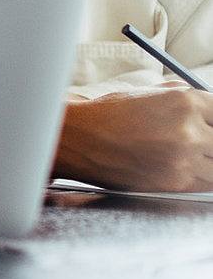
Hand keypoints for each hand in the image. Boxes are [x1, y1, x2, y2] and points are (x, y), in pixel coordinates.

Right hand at [55, 88, 212, 191]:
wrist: (79, 139)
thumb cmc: (110, 115)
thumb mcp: (151, 93)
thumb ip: (186, 98)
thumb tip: (210, 109)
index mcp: (186, 101)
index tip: (211, 128)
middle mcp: (189, 129)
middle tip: (202, 143)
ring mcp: (184, 158)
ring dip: (210, 161)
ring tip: (195, 155)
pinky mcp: (176, 182)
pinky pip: (208, 184)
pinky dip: (203, 178)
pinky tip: (187, 168)